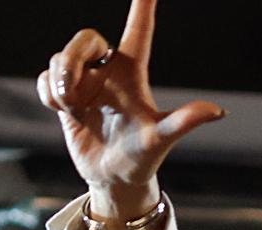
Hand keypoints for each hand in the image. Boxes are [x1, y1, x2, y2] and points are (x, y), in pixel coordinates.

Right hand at [36, 0, 223, 220]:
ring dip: (59, 81)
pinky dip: (47, 93)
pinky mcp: (63, 97)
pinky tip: (62, 111)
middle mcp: (108, 72)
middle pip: (85, 37)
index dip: (142, 4)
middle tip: (71, 91)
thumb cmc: (142, 158)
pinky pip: (44, 78)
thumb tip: (218, 111)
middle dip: (72, 58)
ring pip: (60, 57)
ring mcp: (84, 83)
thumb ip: (184, 121)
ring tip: (72, 108)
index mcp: (133, 72)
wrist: (113, 179)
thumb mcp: (160, 139)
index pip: (138, 29)